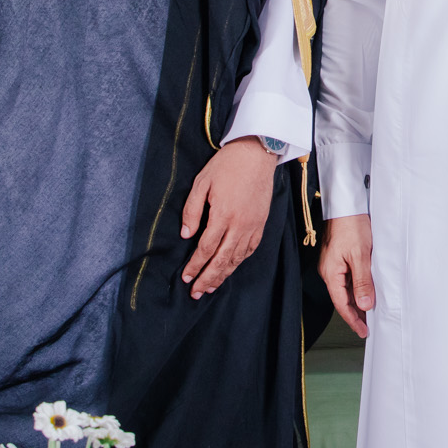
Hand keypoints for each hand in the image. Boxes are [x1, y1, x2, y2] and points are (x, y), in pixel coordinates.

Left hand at [180, 137, 276, 297]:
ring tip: (211, 287)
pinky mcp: (261, 224)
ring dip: (222, 275)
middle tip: (196, 293)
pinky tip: (230, 268)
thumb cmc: (227, 165)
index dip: (195, 265)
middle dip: (207, 278)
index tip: (185, 277)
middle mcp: (240, 225)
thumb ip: (192, 210)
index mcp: (223, 215)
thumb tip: (186, 235)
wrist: (257, 153)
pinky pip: (250, 250)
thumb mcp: (202, 182)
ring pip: (237, 258)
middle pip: (221, 260)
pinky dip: (239, 262)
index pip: (205, 248)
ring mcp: (253, 226)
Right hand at [319, 214, 375, 336]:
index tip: (363, 331)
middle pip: (342, 298)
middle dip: (355, 313)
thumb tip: (364, 305)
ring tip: (370, 313)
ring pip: (346, 289)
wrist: (347, 205)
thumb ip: (362, 281)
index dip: (353, 319)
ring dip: (357, 301)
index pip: (341, 303)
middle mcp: (329, 271)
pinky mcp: (339, 258)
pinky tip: (366, 292)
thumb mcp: (360, 256)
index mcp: (330, 273)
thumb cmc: (351, 225)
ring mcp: (333, 265)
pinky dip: (357, 288)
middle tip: (368, 327)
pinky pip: (348, 279)